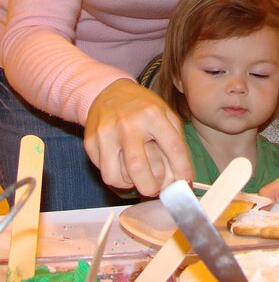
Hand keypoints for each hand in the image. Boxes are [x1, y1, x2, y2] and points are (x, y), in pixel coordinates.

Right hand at [84, 78, 193, 195]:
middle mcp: (128, 124)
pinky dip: (117, 176)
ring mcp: (107, 133)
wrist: (109, 92)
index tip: (186, 182)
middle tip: (155, 189)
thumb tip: (183, 177)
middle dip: (150, 187)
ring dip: (130, 184)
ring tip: (137, 176)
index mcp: (152, 114)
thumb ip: (177, 142)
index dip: (183, 171)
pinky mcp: (91, 142)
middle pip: (138, 169)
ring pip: (116, 177)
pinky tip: (123, 165)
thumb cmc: (142, 107)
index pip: (174, 148)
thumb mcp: (165, 113)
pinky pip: (105, 172)